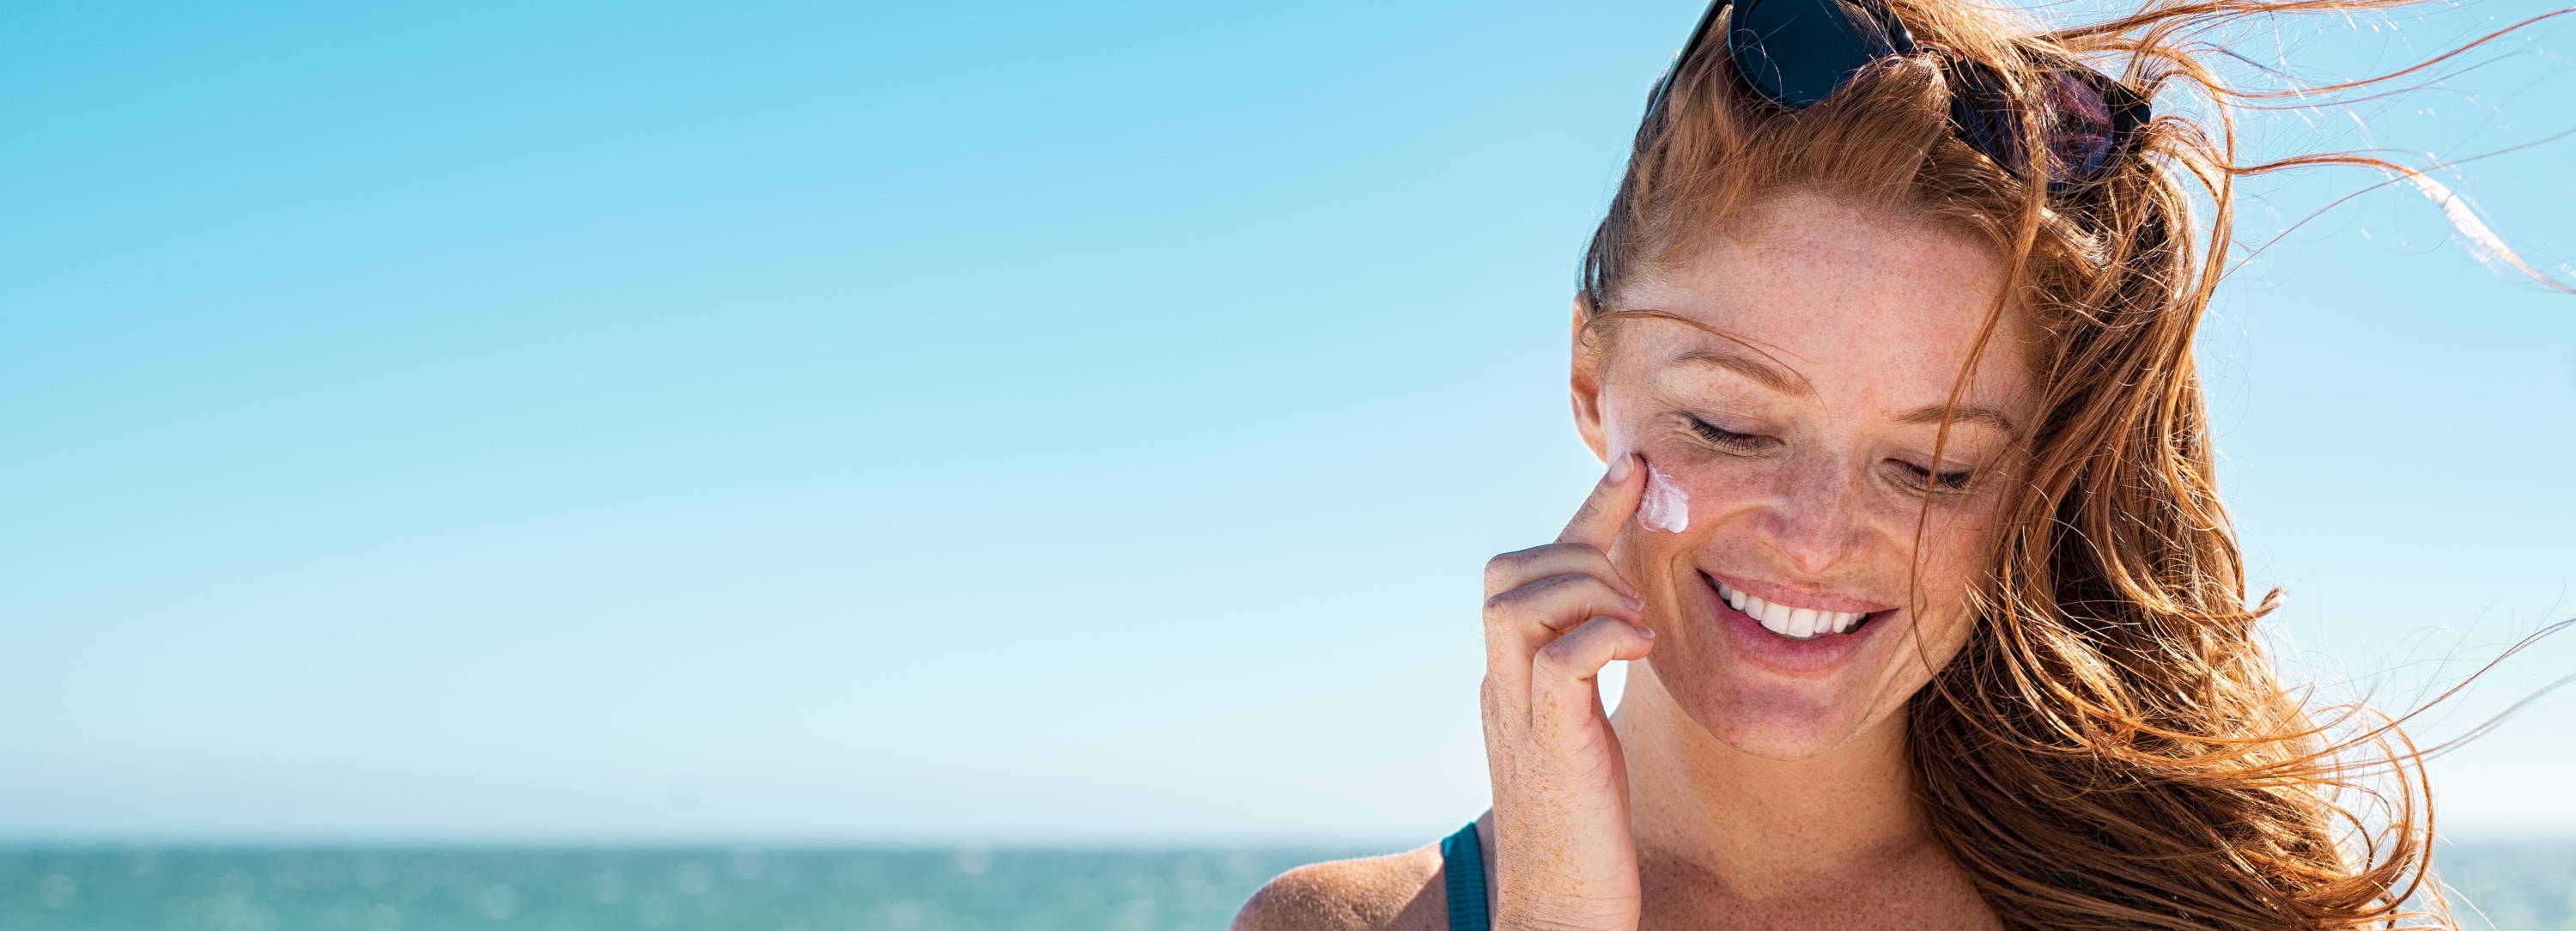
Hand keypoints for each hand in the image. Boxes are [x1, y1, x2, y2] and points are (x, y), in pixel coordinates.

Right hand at [1478, 451, 1655, 929]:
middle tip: (1635, 595)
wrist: (1559, 915)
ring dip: (1591, 592)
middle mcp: (1501, 686)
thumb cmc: (1583, 836)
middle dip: (1579, 553)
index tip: (1637, 469)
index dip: (1587, 514)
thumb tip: (1614, 632)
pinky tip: (1640, 653)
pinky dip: (1605, 636)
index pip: (1533, 572)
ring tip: (1637, 628)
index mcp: (1511, 680)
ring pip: (1521, 598)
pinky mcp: (1549, 745)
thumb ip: (1583, 682)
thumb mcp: (1583, 739)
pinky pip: (1562, 658)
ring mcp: (1517, 714)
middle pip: (1508, 570)